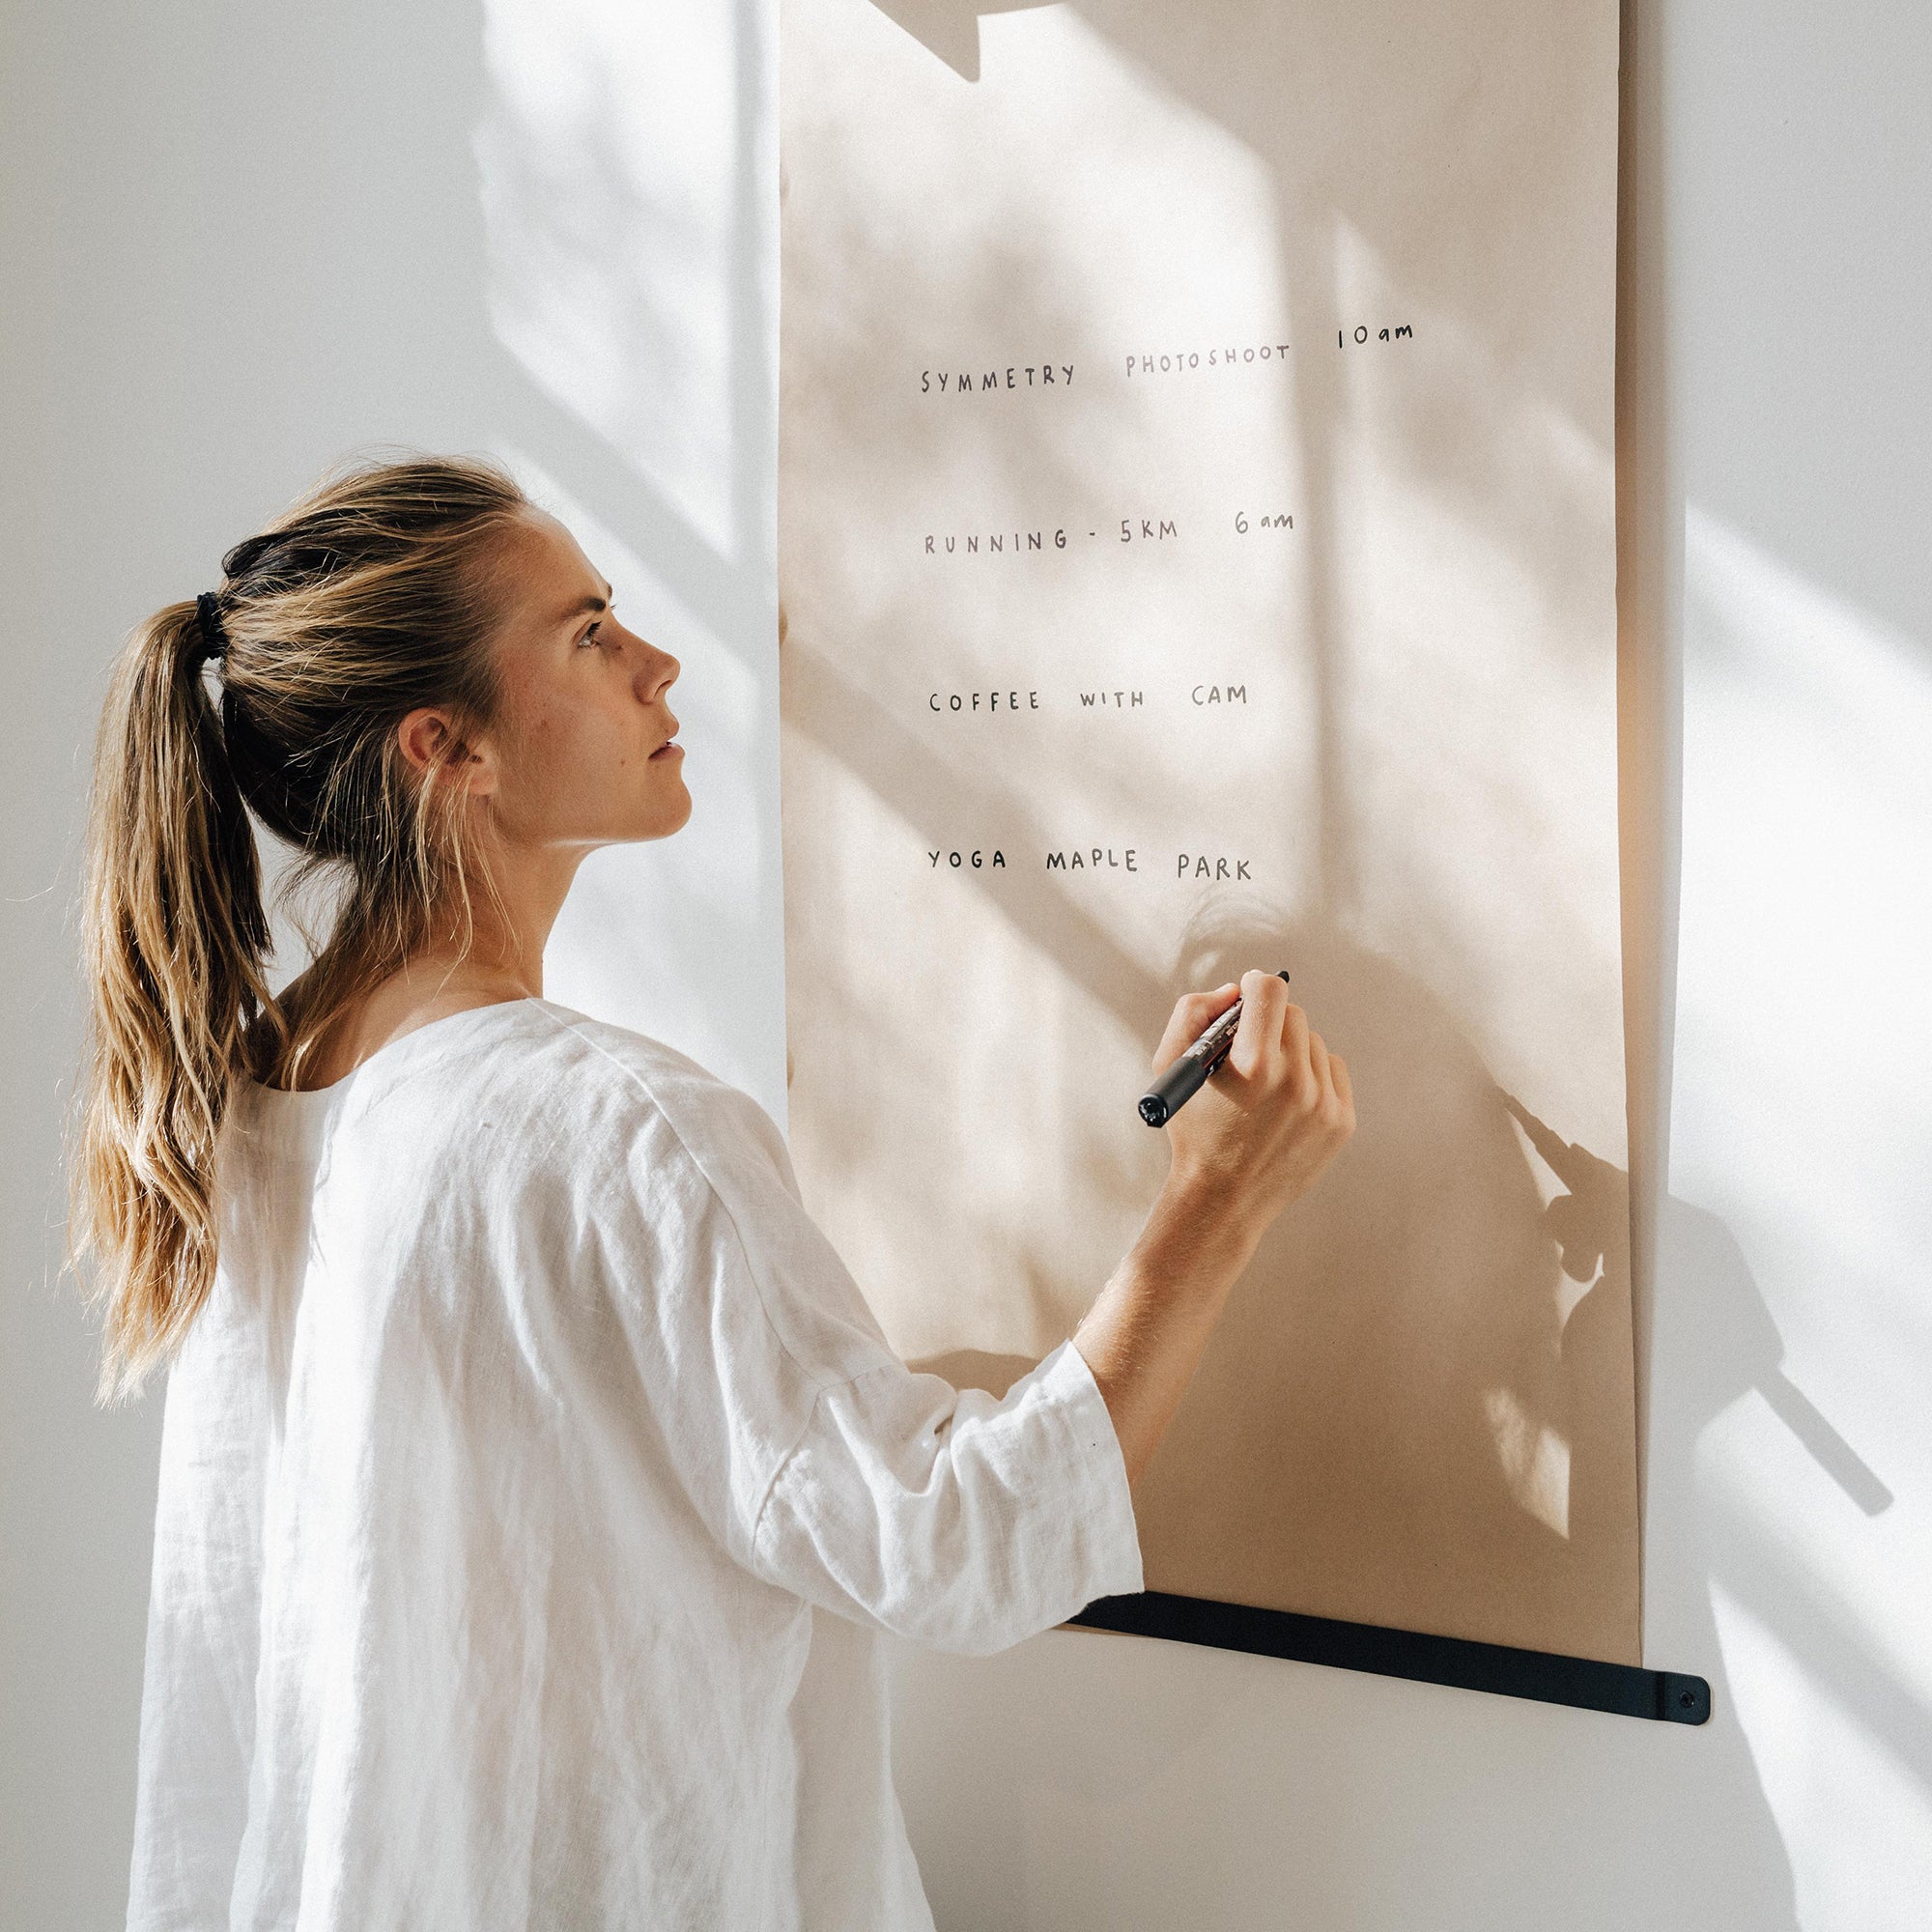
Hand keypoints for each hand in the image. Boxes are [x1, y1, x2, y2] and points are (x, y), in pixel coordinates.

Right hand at [1152, 970, 1354, 1250]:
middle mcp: (1295, 1083)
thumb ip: (1193, 1013)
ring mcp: (1324, 1105)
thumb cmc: (1193, 1129)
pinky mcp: (1341, 1122)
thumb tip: (1235, 990)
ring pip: (1313, 1042)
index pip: (1271, 990)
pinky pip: (1332, 1069)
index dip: (1255, 985)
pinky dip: (1310, 1074)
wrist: (1224, 1200)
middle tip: (1249, 1045)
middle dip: (1269, 1021)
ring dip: (1290, 1049)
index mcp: (1254, 1066)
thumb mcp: (1171, 1066)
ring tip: (1264, 1084)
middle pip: (1293, 1014)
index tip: (1248, 992)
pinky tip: (1286, 1099)